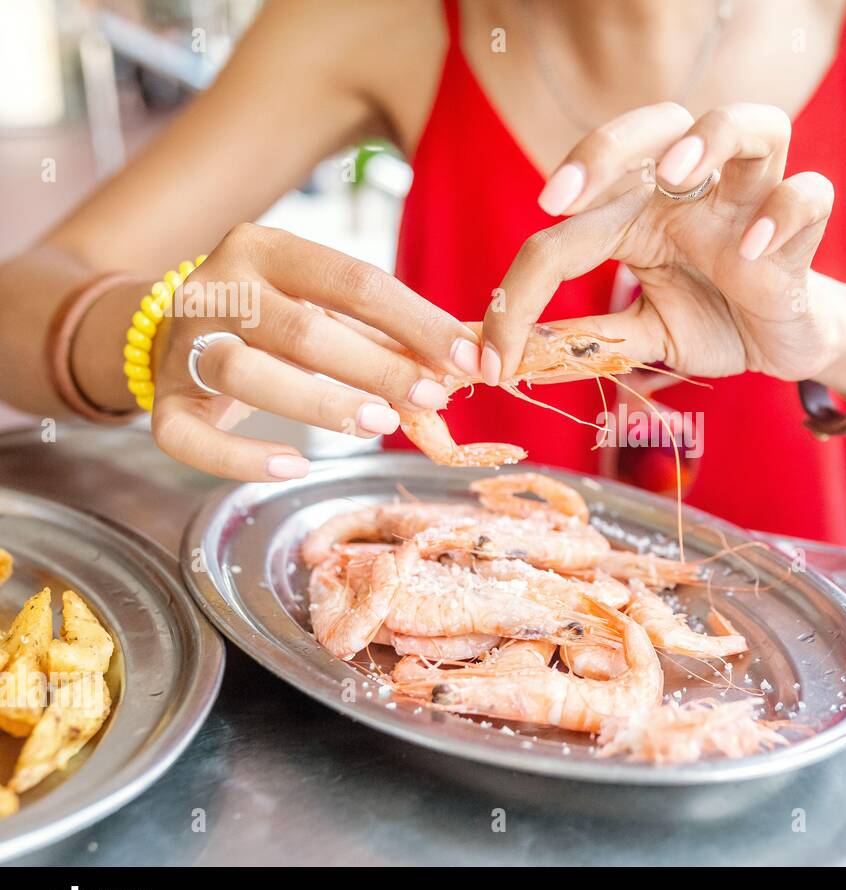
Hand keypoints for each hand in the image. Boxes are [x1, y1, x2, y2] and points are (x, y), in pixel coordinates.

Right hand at [149, 224, 479, 479]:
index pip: (354, 281)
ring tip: (378, 425)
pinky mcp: (161, 399)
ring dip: (320, 404)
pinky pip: (189, 436)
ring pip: (246, 374)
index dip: (417, 322)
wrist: (169, 329)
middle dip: (377, 368)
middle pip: (303, 330)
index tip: (466, 358)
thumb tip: (462, 363)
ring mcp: (182, 341)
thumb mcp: (324, 308)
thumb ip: (384, 333)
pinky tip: (293, 467)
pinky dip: (241, 459)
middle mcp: (218, 286)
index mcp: (267, 249)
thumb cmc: (273, 319)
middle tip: (430, 398)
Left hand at [479, 102, 845, 397]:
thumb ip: (588, 338)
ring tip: (674, 175)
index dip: (526, 283)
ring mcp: (752, 199)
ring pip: (749, 121)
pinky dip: (780, 212)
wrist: (782, 343)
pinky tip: (750, 252)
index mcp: (642, 209)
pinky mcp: (803, 229)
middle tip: (561, 197)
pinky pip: (805, 193)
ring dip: (708, 138)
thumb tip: (514, 357)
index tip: (494, 351)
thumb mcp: (641, 334)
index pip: (574, 223)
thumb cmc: (711, 320)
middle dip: (605, 146)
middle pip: (658, 121)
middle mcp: (696, 188)